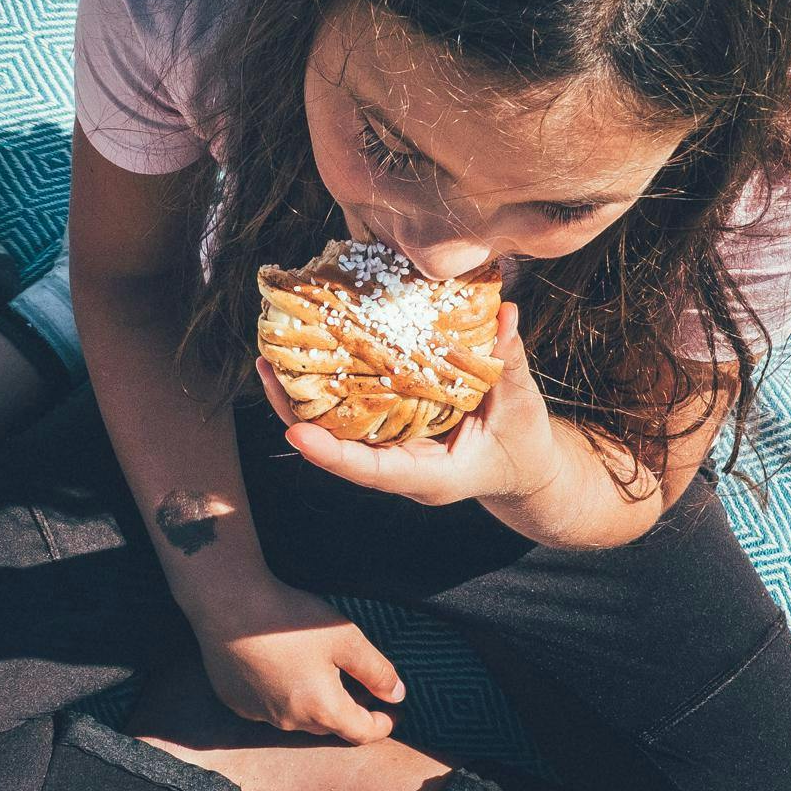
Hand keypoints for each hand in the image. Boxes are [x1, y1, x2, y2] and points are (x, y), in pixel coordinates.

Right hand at [187, 571, 404, 743]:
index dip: (383, 725)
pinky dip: (281, 694)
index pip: (362, 732)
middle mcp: (291, 721)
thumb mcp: (347, 638)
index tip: (393, 713)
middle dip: (348, 710)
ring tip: (318, 673)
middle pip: (330, 725)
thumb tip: (397, 694)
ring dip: (313, 703)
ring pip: (298, 717)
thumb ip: (377, 670)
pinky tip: (280, 667)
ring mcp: (260, 713)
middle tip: (358, 686)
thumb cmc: (291, 621)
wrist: (228, 606)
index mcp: (323, 709)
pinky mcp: (237, 701)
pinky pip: (268, 706)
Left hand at [259, 303, 562, 507]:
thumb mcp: (523, 410)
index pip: (373, 472)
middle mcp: (401, 467)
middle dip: (298, 415)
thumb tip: (504, 314)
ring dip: (303, 397)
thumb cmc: (523, 447)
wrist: (525, 469)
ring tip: (270, 358)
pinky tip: (312, 352)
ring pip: (338, 430)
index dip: (333, 455)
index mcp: (429, 476)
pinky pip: (355, 411)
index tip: (296, 434)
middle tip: (265, 370)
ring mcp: (393, 450)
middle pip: (339, 448)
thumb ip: (510, 365)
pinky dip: (332, 384)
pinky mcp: (393, 430)